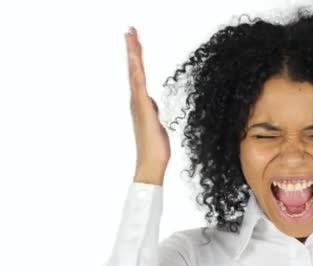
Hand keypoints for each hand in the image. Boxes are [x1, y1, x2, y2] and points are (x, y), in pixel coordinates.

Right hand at [125, 26, 169, 184]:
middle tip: (130, 29)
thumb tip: (152, 103)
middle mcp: (137, 101)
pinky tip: (135, 60)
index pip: (139, 75)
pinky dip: (136, 71)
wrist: (151, 164)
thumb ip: (153, 111)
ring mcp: (138, 104)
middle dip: (132, 49)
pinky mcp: (143, 109)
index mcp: (142, 103)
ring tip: (131, 35)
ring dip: (133, 54)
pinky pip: (139, 85)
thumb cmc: (156, 149)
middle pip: (134, 69)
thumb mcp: (158, 124)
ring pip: (135, 73)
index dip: (137, 57)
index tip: (135, 40)